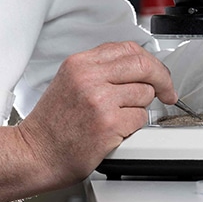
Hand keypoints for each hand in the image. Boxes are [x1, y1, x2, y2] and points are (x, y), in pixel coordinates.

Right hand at [0, 41, 176, 201]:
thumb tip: (135, 67)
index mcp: (80, 63)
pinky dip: (135, 126)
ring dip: (141, 107)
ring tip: (121, 117)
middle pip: (143, 65)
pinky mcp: (109, 124)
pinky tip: (116, 130)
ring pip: (145, 94)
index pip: (127, 49)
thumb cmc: (52, 124)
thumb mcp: (69, 82)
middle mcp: (89, 77)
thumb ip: (99, 70)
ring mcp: (100, 100)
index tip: (156, 73)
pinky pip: (141, 118)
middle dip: (162, 79)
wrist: (34, 153)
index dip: (148, 61)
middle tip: (168, 92)